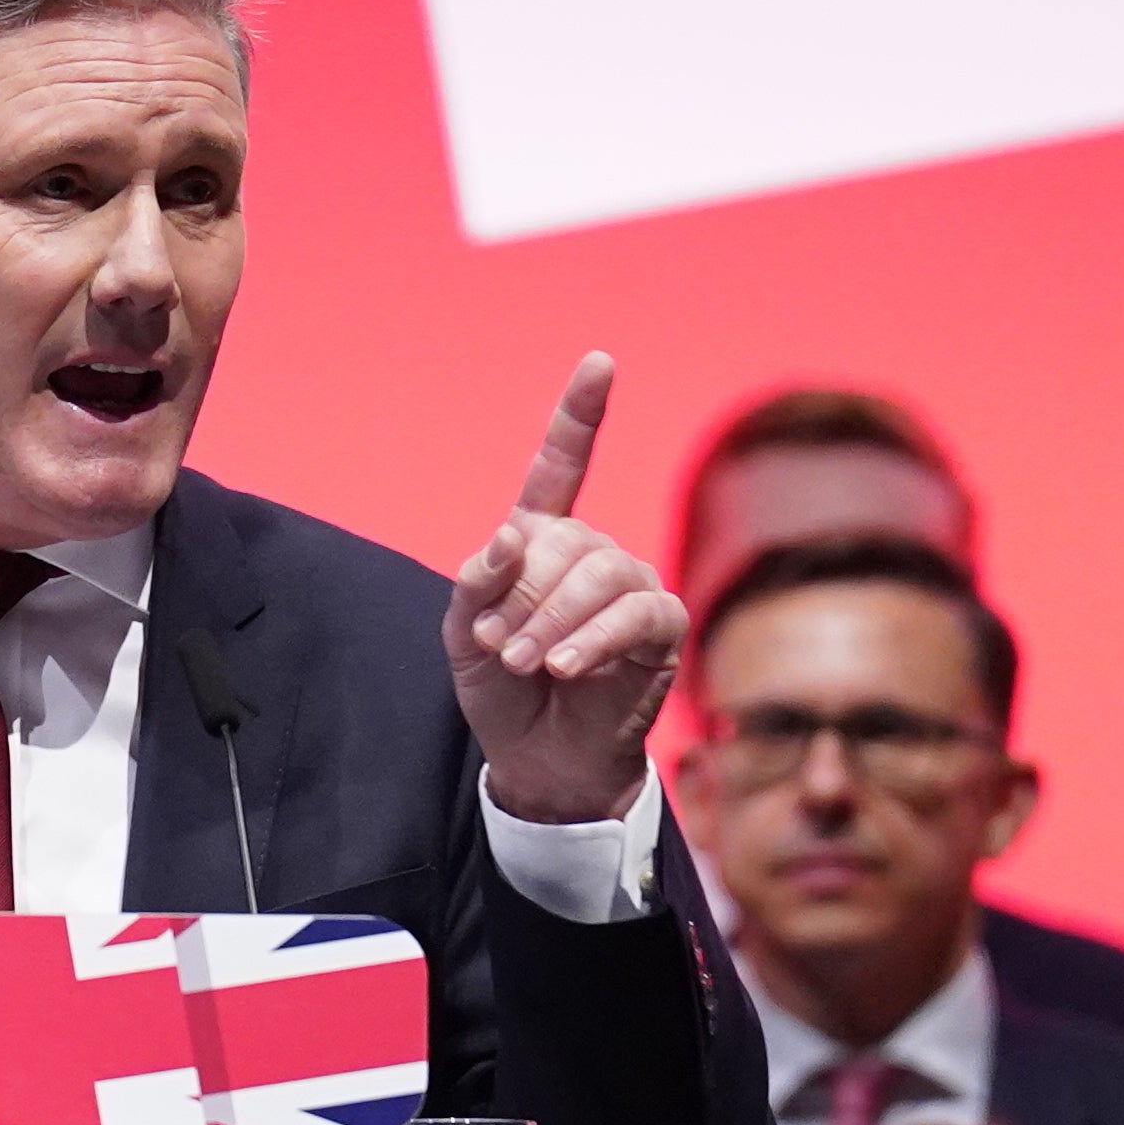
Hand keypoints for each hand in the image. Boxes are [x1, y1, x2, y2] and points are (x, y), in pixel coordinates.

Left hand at [445, 353, 691, 827]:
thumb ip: (476, 583)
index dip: (580, 416)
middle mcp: (592, 553)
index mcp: (543, 541)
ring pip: (601, 574)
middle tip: (496, 647)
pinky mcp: (661, 627)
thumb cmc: (502, 694)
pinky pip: (636, 613)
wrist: (540, 761)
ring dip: (553, 619)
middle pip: (566, 541)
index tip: (600, 363)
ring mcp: (632, 586)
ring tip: (525, 662)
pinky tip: (566, 665)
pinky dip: (594, 638)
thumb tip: (508, 536)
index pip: (563, 466)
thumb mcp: (462, 637)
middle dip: (523, 595)